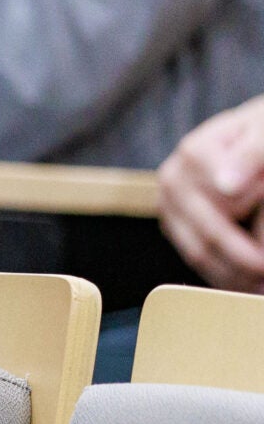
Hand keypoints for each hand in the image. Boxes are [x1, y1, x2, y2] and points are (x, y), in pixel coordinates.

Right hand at [158, 97, 263, 292]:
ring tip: (263, 287)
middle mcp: (174, 179)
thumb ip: (254, 154)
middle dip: (250, 260)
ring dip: (238, 276)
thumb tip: (228, 187)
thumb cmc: (262, 137)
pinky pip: (197, 260)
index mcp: (196, 153)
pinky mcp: (174, 226)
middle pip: (212, 235)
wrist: (252, 138)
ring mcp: (170, 205)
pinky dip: (225, 276)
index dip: (258, 212)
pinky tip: (250, 284)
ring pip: (201, 254)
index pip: (230, 201)